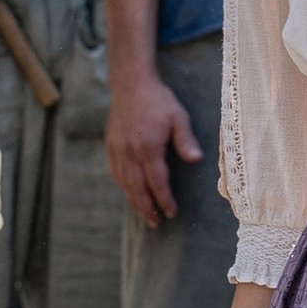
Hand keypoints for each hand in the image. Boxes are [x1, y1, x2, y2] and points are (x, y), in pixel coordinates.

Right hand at [107, 67, 201, 228]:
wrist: (131, 84)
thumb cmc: (159, 100)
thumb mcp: (179, 117)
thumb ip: (186, 140)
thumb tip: (195, 160)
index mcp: (148, 147)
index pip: (157, 181)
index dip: (164, 199)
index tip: (171, 212)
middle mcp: (130, 152)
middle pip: (138, 188)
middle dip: (147, 208)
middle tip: (156, 223)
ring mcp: (117, 150)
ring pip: (124, 183)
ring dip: (134, 202)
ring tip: (145, 215)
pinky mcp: (110, 146)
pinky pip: (115, 173)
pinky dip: (123, 187)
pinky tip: (129, 193)